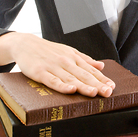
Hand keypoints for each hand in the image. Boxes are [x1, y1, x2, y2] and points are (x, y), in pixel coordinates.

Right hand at [0, 32, 114, 96]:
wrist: (25, 43)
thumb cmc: (48, 50)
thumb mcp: (68, 51)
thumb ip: (85, 59)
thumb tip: (101, 66)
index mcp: (73, 58)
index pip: (90, 70)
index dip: (102, 79)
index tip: (112, 87)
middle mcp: (66, 62)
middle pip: (83, 75)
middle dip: (97, 84)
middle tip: (108, 92)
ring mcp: (53, 67)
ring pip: (70, 79)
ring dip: (83, 86)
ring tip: (94, 93)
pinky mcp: (41, 72)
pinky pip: (53, 80)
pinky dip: (62, 85)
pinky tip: (70, 90)